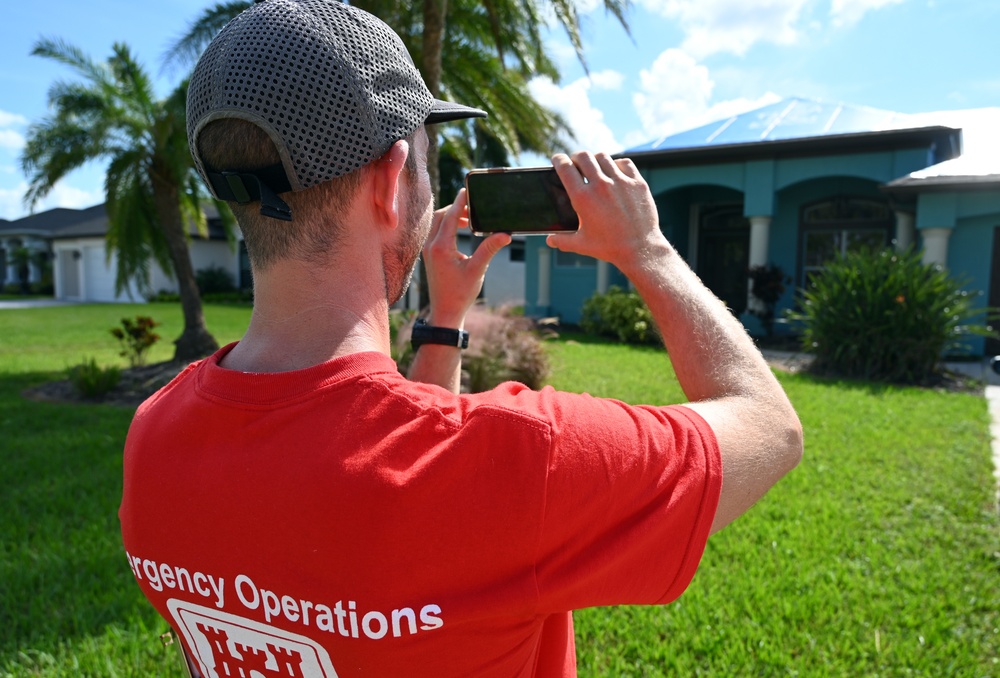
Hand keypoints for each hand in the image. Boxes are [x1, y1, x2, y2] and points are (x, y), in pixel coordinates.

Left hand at [422, 188, 510, 326]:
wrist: (445, 312)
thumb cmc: (460, 293)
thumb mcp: (478, 269)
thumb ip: (489, 249)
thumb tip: (505, 234)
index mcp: (441, 247)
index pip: (449, 216)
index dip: (460, 202)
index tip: (468, 191)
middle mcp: (431, 246)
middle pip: (440, 216)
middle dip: (456, 208)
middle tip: (474, 207)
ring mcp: (428, 251)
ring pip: (437, 224)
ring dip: (451, 217)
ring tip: (470, 220)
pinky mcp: (429, 256)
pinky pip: (436, 233)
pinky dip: (447, 226)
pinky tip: (461, 231)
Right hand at [546, 151, 668, 272]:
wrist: (640, 249)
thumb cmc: (609, 247)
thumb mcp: (581, 245)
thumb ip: (562, 240)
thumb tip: (550, 240)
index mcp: (583, 198)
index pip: (565, 167)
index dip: (558, 159)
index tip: (557, 159)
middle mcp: (601, 185)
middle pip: (583, 156)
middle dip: (576, 157)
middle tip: (576, 163)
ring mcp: (620, 182)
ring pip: (603, 157)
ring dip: (595, 160)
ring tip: (595, 167)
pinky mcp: (637, 183)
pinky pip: (624, 163)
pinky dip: (617, 164)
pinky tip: (615, 172)